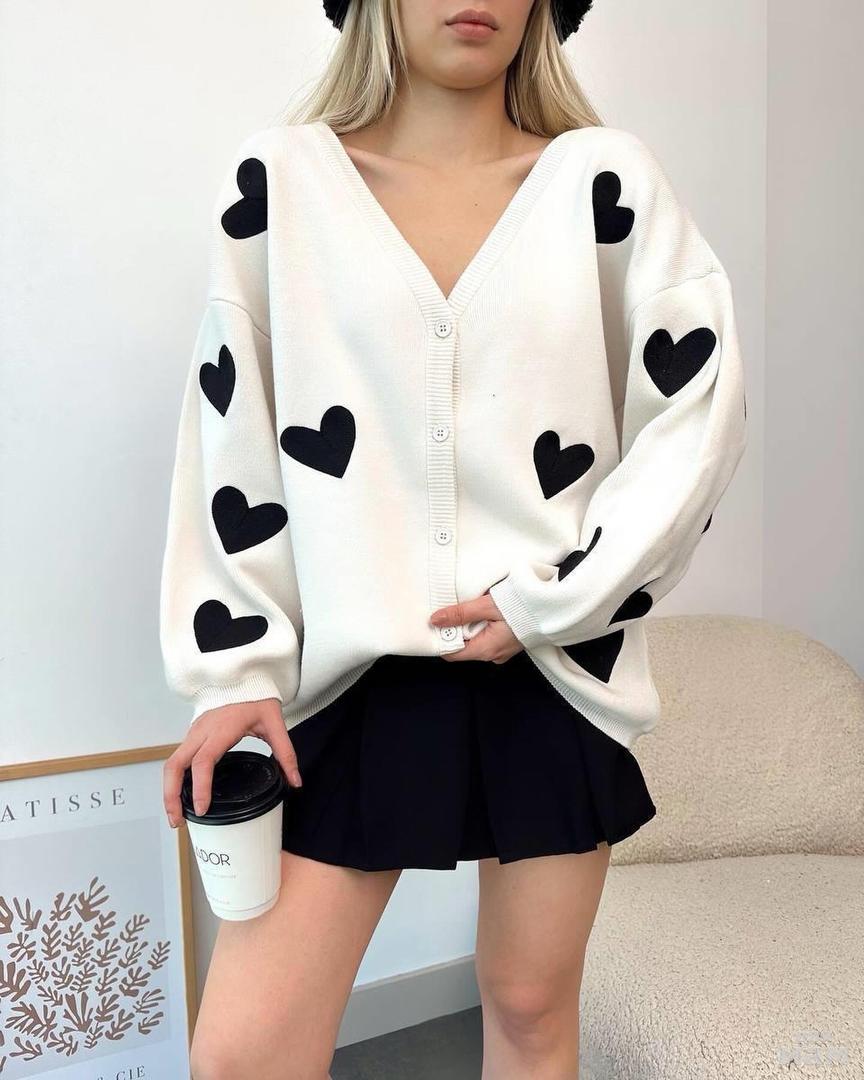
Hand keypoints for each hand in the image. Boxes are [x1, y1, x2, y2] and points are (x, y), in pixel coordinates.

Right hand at [162, 698, 301, 828]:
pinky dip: (175, 780)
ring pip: (171, 764)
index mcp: (221, 730)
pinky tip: (182, 797)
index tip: (202, 809)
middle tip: (179, 822)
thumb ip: (285, 753)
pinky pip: (176, 759)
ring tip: (178, 816)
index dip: (200, 787)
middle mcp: (202, 732)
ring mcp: (194, 733)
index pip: (203, 762)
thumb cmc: (257, 697)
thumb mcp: (275, 723)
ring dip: (169, 791)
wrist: (243, 676)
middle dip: (171, 796)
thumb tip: (295, 782)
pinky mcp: (192, 735)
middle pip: (174, 766)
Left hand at [429, 591, 522, 662]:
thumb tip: (435, 620)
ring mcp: (501, 651)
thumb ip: (460, 614)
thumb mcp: (487, 606)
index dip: (440, 639)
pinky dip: (482, 626)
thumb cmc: (523, 606)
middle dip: (456, 629)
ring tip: (473, 608)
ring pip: (475, 641)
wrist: (552, 606)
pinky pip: (487, 638)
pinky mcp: (508, 643)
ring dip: (469, 626)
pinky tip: (485, 612)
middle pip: (462, 647)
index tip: (436, 622)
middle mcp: (492, 655)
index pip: (451, 653)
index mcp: (486, 650)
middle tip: (456, 609)